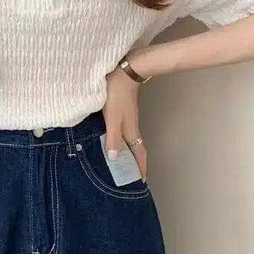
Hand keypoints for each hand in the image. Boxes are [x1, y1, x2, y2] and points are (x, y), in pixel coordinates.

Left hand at [103, 62, 146, 181]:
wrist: (123, 72)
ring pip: (129, 140)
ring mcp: (128, 119)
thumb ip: (112, 138)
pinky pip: (123, 132)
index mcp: (130, 131)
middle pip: (135, 149)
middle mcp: (131, 127)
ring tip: (121, 163)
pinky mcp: (123, 111)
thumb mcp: (112, 118)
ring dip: (128, 153)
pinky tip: (113, 140)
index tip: (141, 181)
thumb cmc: (116, 94)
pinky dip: (121, 141)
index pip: (138, 154)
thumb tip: (114, 159)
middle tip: (130, 176)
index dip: (140, 168)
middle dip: (135, 163)